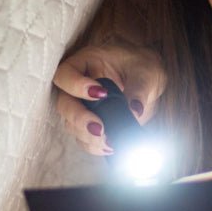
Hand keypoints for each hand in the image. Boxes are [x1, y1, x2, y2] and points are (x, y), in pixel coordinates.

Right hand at [52, 40, 166, 154]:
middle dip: (80, 119)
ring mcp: (81, 107)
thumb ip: (139, 88)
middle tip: (99, 128)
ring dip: (87, 136)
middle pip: (65, 104)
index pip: (65, 74)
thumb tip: (135, 111)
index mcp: (84, 64)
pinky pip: (84, 138)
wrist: (146, 80)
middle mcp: (76, 87)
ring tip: (108, 142)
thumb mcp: (145, 71)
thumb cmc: (142, 66)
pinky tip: (110, 147)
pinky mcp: (89, 124)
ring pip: (71, 125)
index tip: (100, 93)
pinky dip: (94, 146)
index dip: (76, 85)